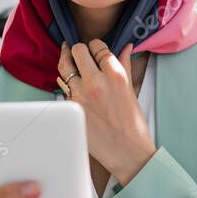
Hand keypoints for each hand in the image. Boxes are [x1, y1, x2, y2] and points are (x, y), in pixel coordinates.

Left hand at [58, 38, 156, 186]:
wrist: (126, 151)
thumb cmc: (133, 123)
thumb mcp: (131, 90)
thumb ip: (125, 65)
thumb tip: (126, 47)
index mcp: (115, 74)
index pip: (97, 45)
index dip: (96, 45)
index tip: (96, 50)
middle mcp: (96, 81)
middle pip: (77, 50)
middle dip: (79, 50)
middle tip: (81, 55)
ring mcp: (80, 95)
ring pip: (64, 67)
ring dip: (70, 66)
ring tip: (73, 67)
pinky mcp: (71, 108)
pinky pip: (64, 88)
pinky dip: (69, 87)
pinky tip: (77, 90)